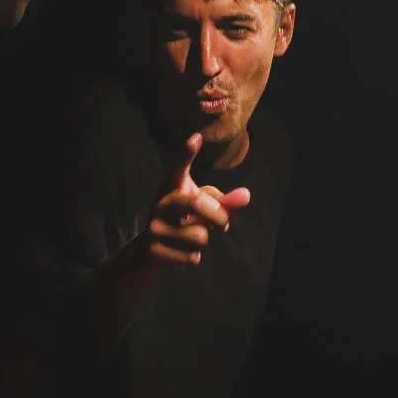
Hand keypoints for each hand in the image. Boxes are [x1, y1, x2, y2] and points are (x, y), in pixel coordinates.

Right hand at [144, 134, 250, 268]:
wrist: (151, 254)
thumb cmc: (184, 223)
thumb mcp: (203, 210)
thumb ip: (224, 203)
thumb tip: (247, 195)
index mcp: (172, 187)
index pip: (178, 167)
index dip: (186, 154)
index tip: (196, 138)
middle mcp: (160, 203)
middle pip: (196, 203)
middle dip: (218, 217)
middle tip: (223, 224)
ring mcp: (154, 227)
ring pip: (199, 236)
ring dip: (203, 242)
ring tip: (190, 240)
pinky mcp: (154, 250)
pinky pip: (192, 257)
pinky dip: (194, 258)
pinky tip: (181, 254)